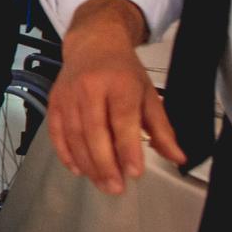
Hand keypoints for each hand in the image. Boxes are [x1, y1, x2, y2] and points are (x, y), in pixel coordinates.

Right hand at [47, 0, 182, 193]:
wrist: (93, 44)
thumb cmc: (123, 71)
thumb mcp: (149, 94)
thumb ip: (162, 128)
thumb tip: (177, 157)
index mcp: (119, 83)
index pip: (122, 119)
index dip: (128, 147)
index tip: (135, 172)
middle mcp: (90, 87)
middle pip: (94, 130)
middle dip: (105, 163)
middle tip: (116, 188)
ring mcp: (68, 94)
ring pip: (74, 135)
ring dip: (87, 163)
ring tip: (102, 184)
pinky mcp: (53, 101)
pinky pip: (56, 132)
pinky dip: (65, 153)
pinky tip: (79, 170)